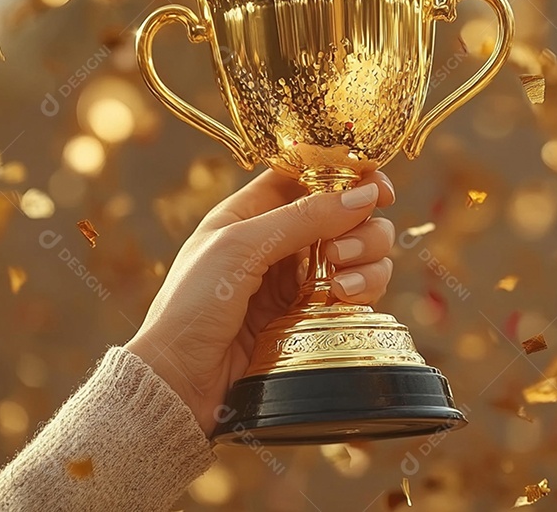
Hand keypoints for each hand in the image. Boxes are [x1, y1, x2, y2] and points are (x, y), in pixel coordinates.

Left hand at [124, 170, 396, 435]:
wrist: (181, 382)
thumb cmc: (191, 306)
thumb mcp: (240, 247)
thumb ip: (302, 217)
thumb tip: (363, 194)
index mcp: (252, 212)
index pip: (309, 175)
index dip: (347, 173)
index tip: (376, 187)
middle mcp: (281, 241)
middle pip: (346, 213)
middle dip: (360, 226)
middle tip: (341, 252)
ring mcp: (300, 280)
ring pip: (361, 252)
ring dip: (366, 260)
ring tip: (340, 285)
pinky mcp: (314, 316)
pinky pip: (358, 291)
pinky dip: (364, 289)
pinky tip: (343, 299)